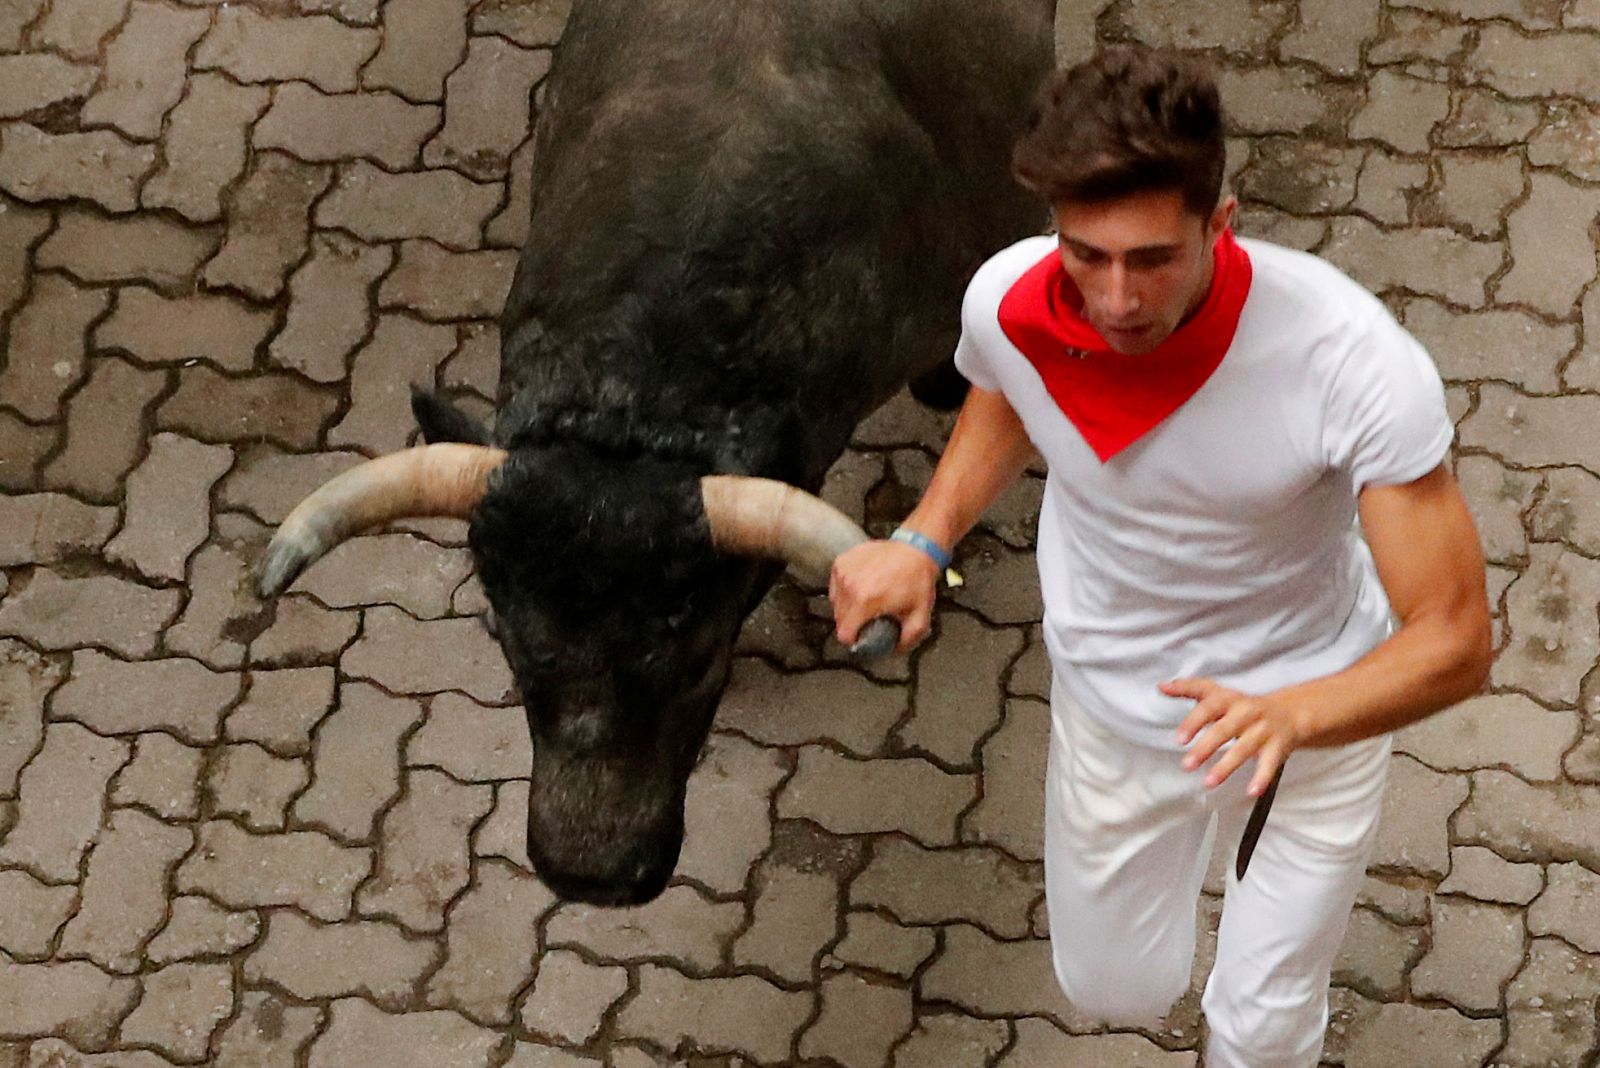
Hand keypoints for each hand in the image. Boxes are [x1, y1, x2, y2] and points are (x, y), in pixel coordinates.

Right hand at [828, 540, 940, 652]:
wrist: (915, 549)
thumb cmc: (917, 579)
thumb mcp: (920, 616)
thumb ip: (907, 640)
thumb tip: (893, 650)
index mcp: (865, 601)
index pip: (844, 634)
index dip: (853, 641)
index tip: (862, 638)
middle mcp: (850, 586)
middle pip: (839, 620)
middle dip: (852, 624)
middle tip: (869, 619)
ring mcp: (843, 572)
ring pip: (835, 603)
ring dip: (847, 607)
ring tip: (866, 601)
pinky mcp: (842, 562)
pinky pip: (836, 586)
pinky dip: (845, 590)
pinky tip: (861, 587)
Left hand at [1162, 678, 1301, 796]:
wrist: (1288, 712)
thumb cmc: (1243, 705)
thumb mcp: (1217, 693)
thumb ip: (1188, 689)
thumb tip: (1162, 687)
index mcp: (1229, 699)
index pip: (1209, 707)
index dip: (1194, 722)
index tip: (1180, 739)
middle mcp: (1246, 712)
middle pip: (1225, 729)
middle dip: (1206, 747)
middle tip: (1187, 764)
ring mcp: (1263, 730)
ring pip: (1244, 748)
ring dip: (1226, 766)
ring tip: (1209, 782)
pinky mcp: (1277, 747)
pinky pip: (1270, 764)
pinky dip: (1262, 778)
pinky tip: (1251, 791)